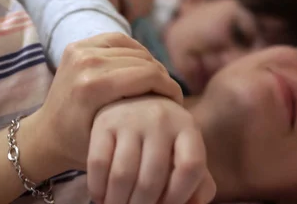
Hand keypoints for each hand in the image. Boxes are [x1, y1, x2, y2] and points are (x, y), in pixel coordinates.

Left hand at [32, 33, 183, 171]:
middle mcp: (84, 62)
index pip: (148, 74)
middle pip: (142, 59)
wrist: (46, 135)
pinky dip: (133, 51)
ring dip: (149, 64)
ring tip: (158, 83)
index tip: (178, 101)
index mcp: (92, 86)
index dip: (169, 86)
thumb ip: (140, 122)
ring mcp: (78, 50)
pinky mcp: (77, 46)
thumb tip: (174, 107)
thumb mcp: (114, 143)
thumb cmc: (80, 146)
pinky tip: (141, 68)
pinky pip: (118, 40)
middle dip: (161, 76)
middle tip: (170, 95)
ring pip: (132, 48)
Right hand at [44, 0, 154, 20]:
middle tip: (117, 19)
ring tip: (108, 16)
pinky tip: (99, 8)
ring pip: (134, 5)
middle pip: (144, 0)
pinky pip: (115, 3)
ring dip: (122, 16)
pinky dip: (108, 10)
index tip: (126, 13)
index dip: (140, 6)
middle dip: (132, 15)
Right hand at [87, 96, 215, 203]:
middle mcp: (160, 119)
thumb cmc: (165, 141)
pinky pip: (98, 163)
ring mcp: (130, 119)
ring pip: (122, 174)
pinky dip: (98, 188)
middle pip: (152, 178)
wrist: (134, 102)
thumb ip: (198, 183)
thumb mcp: (186, 153)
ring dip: (119, 201)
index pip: (190, 166)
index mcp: (188, 128)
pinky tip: (101, 197)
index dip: (180, 195)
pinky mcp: (104, 123)